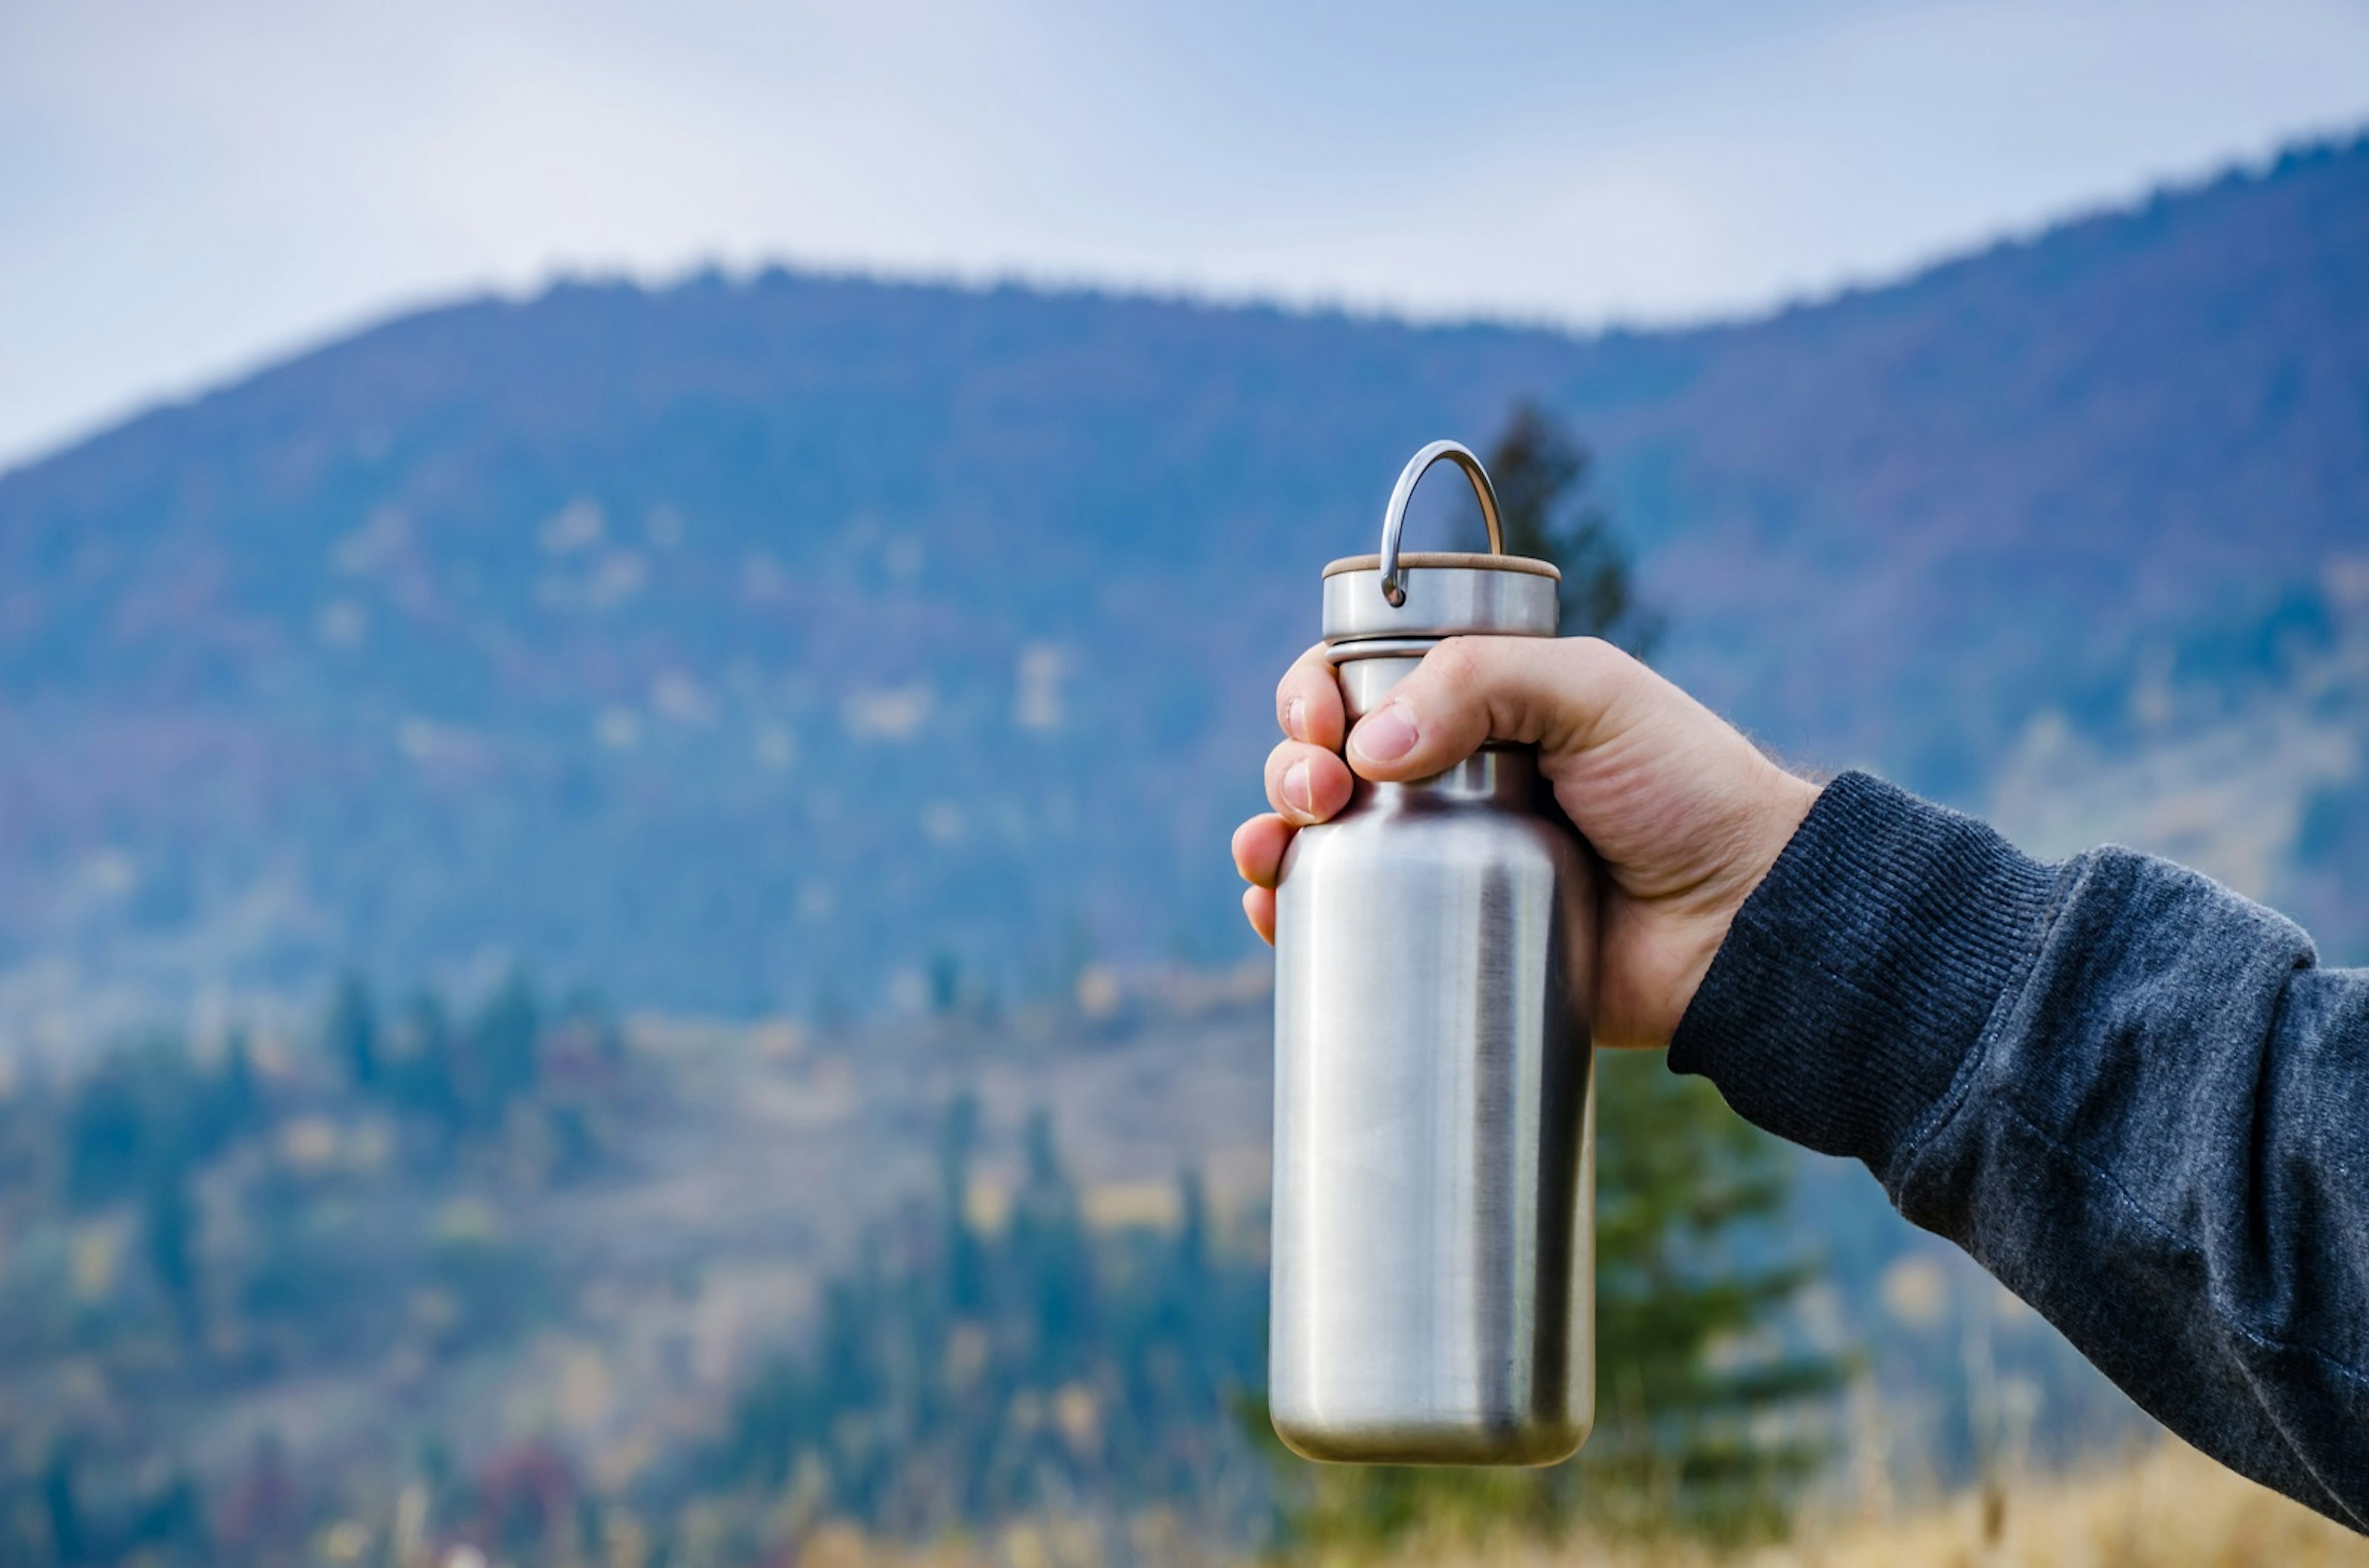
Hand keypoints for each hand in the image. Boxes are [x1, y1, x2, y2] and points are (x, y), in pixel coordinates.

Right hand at [1231, 637, 1819, 1048]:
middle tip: (1317, 789)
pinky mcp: (1446, 938)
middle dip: (1289, 763)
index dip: (1317, 691)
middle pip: (1323, 757)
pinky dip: (1289, 913)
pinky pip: (1343, 924)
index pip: (1362, 679)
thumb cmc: (1685, 790)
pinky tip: (1274, 911)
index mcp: (1478, 705)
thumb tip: (1366, 747)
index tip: (1321, 721)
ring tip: (1276, 851)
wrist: (1741, 923)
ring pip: (1315, 839)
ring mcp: (1440, 861)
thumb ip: (1483, 680)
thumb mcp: (1593, 694)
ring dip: (1269, 834)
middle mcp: (1446, 779)